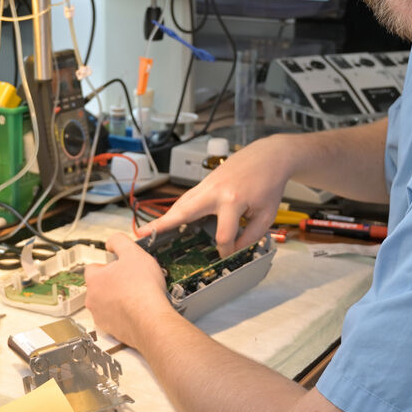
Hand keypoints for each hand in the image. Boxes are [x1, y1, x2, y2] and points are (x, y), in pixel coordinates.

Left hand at [83, 232, 174, 348]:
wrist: (151, 320)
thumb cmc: (143, 289)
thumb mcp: (133, 252)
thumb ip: (119, 241)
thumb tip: (112, 242)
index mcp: (94, 279)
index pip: (93, 267)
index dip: (108, 264)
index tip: (120, 266)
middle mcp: (92, 299)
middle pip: (100, 285)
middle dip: (113, 283)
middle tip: (131, 281)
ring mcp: (100, 316)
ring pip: (106, 303)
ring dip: (117, 299)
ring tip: (136, 296)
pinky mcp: (110, 330)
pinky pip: (114, 318)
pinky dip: (122, 314)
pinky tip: (136, 310)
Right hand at [145, 135, 293, 254]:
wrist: (268, 157)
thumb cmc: (268, 184)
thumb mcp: (266, 214)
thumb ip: (251, 235)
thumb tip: (233, 249)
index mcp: (232, 201)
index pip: (223, 235)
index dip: (226, 250)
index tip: (228, 254)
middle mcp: (214, 192)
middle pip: (184, 212)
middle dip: (163, 225)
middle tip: (143, 236)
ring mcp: (206, 185)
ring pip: (181, 204)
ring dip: (164, 218)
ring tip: (147, 232)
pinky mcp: (204, 183)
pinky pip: (186, 199)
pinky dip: (175, 210)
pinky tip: (168, 220)